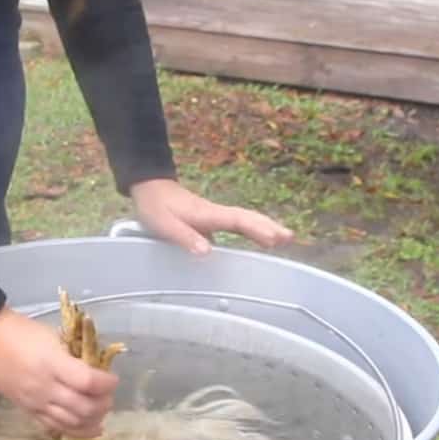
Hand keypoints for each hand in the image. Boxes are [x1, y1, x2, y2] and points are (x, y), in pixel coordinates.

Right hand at [0, 307, 118, 436]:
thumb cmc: (22, 331)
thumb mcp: (52, 336)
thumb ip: (73, 356)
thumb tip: (95, 370)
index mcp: (52, 363)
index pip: (88, 382)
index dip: (107, 384)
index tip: (113, 379)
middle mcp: (45, 387)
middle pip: (84, 408)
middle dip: (103, 404)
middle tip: (108, 396)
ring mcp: (35, 402)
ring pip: (71, 423)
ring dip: (92, 421)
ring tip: (100, 412)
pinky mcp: (27, 410)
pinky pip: (54, 427)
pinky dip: (75, 430)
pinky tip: (88, 428)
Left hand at [130, 179, 293, 253]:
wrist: (149, 187)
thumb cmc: (155, 206)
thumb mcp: (164, 224)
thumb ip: (185, 237)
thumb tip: (208, 251)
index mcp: (206, 214)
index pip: (236, 221)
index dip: (255, 229)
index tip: (273, 238)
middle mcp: (214, 213)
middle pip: (246, 218)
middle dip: (268, 226)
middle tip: (289, 237)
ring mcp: (214, 216)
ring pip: (243, 220)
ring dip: (264, 227)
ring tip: (284, 238)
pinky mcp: (210, 220)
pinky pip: (236, 225)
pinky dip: (251, 230)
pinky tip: (258, 240)